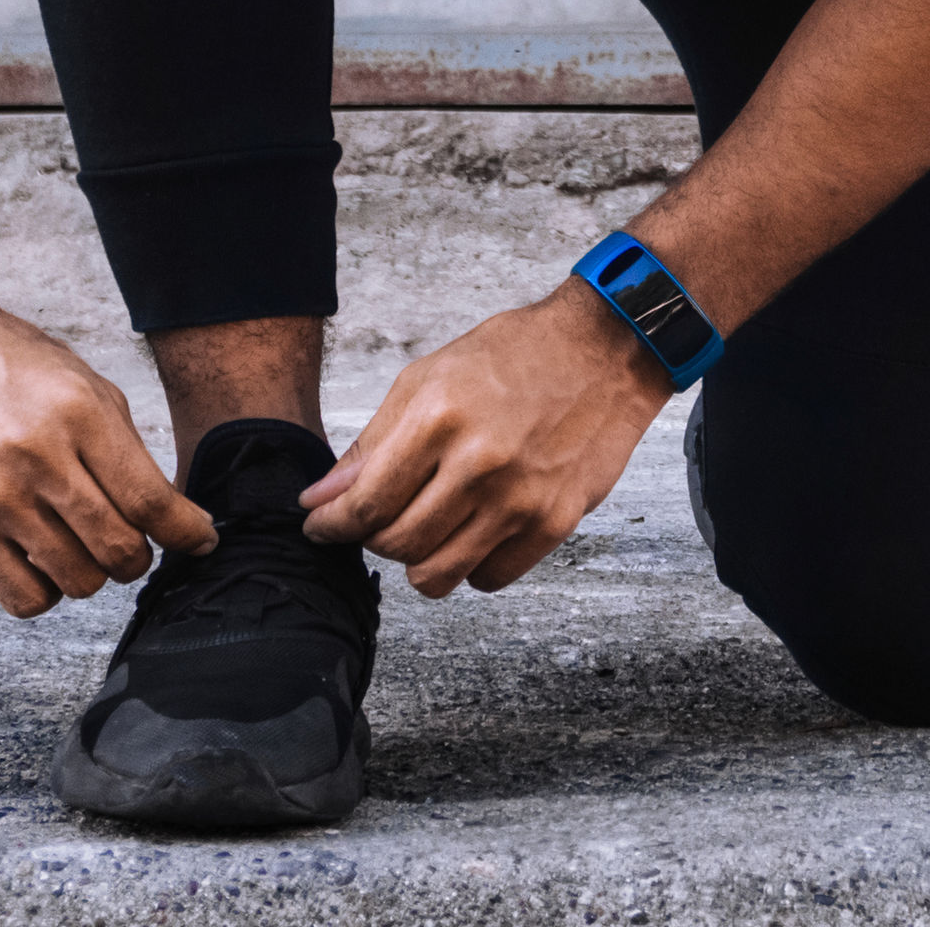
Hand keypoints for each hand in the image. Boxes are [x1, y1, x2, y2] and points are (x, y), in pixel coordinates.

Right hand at [0, 295, 216, 615]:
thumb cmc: (13, 369)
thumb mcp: (85, 385)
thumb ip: (127, 451)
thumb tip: (173, 517)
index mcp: (79, 414)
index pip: (150, 501)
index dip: (186, 532)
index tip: (200, 540)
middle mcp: (37, 457)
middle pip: (118, 548)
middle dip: (139, 556)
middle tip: (132, 541)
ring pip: (78, 581)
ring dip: (94, 573)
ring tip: (82, 544)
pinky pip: (23, 598)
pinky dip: (47, 592)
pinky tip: (45, 562)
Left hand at [302, 283, 670, 596]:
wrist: (606, 351)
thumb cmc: (518, 355)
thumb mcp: (430, 378)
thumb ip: (374, 442)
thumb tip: (323, 497)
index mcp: (439, 418)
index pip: (366, 504)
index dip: (331, 525)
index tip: (322, 527)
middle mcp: (480, 463)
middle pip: (396, 545)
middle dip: (374, 539)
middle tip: (380, 519)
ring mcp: (521, 499)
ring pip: (437, 576)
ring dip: (418, 561)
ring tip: (426, 530)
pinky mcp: (555, 522)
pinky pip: (490, 579)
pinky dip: (471, 566)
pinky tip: (472, 532)